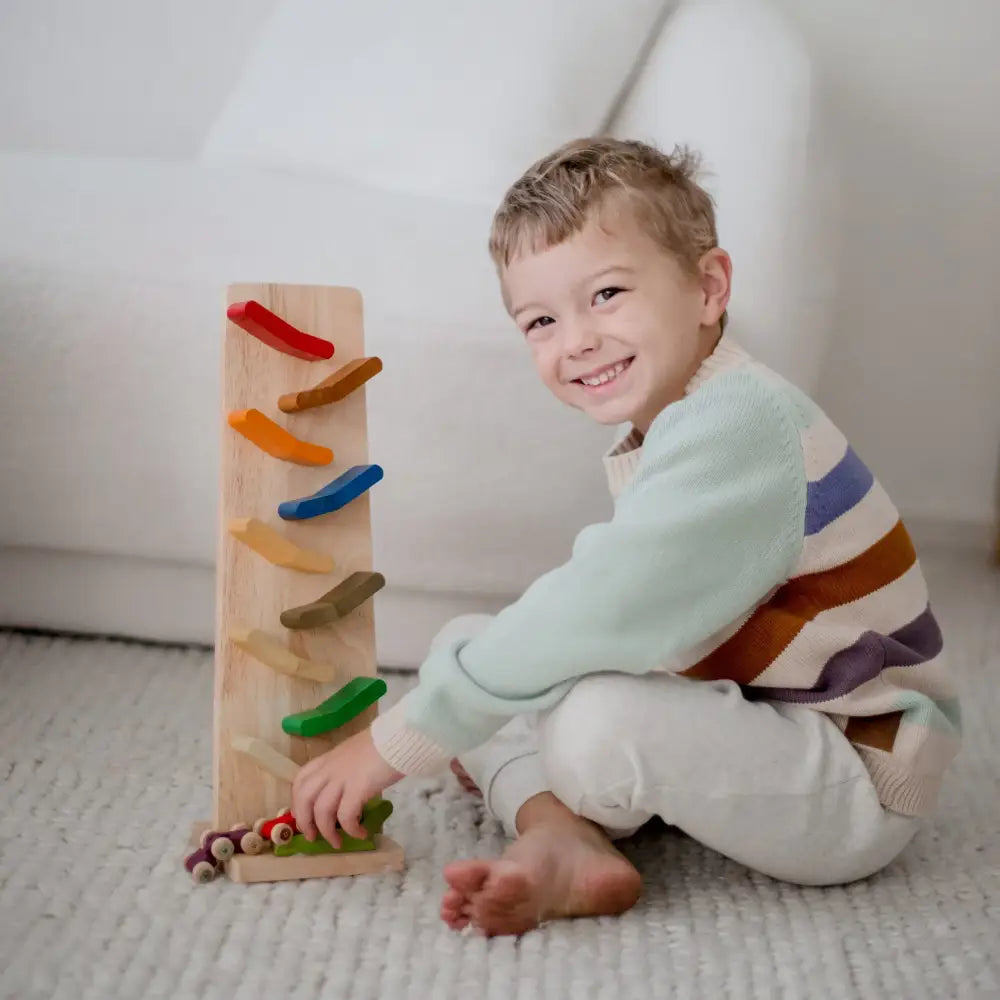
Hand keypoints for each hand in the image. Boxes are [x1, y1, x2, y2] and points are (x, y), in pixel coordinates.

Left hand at [292, 728, 402, 846]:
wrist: (401, 737)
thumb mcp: (357, 752)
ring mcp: (342, 778)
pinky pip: (346, 816)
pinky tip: (361, 834)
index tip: (303, 816)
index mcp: (329, 759)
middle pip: (304, 798)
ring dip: (327, 832)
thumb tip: (349, 786)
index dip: (297, 801)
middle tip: (312, 836)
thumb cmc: (385, 742)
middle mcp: (331, 768)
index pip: (301, 780)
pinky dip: (351, 829)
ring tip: (337, 843)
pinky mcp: (358, 788)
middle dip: (304, 821)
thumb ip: (347, 767)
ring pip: (321, 811)